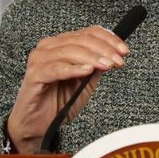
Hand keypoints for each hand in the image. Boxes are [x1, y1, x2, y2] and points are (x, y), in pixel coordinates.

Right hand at [7, 26, 128, 152]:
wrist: (39, 125)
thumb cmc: (59, 101)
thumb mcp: (86, 83)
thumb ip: (97, 67)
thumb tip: (114, 55)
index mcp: (61, 44)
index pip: (88, 33)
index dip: (108, 39)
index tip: (124, 50)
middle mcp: (49, 47)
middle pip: (81, 40)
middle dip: (104, 49)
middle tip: (118, 60)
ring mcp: (40, 60)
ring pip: (69, 51)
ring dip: (92, 57)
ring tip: (107, 65)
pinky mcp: (34, 75)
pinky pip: (56, 68)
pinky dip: (73, 68)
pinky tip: (87, 71)